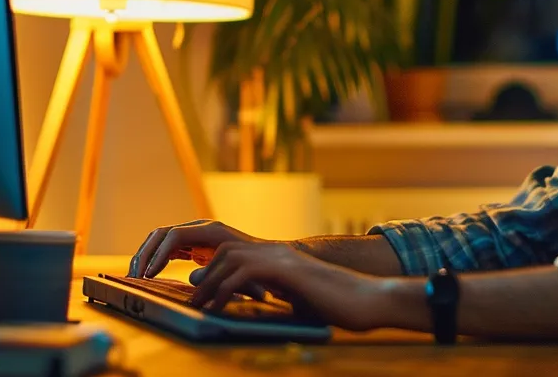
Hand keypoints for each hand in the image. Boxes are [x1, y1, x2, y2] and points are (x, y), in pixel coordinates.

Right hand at [129, 219, 268, 277]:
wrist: (267, 259)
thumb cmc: (256, 268)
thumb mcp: (240, 273)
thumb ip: (219, 274)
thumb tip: (193, 279)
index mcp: (210, 231)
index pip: (175, 236)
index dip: (159, 255)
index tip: (148, 275)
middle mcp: (200, 228)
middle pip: (162, 234)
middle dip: (145, 254)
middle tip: (134, 276)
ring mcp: (195, 234)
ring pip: (160, 239)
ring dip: (145, 255)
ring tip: (135, 276)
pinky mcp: (193, 244)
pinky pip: (167, 247)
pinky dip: (154, 259)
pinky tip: (147, 275)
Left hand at [189, 241, 396, 331]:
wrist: (366, 300)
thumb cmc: (336, 305)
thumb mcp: (297, 301)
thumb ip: (272, 297)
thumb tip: (246, 306)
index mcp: (279, 258)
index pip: (235, 252)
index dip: (213, 267)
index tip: (198, 288)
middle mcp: (278, 252)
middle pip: (226, 249)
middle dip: (205, 271)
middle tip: (190, 296)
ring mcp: (283, 257)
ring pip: (230, 258)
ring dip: (209, 281)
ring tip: (197, 304)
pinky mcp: (287, 269)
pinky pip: (244, 273)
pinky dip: (225, 290)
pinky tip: (217, 307)